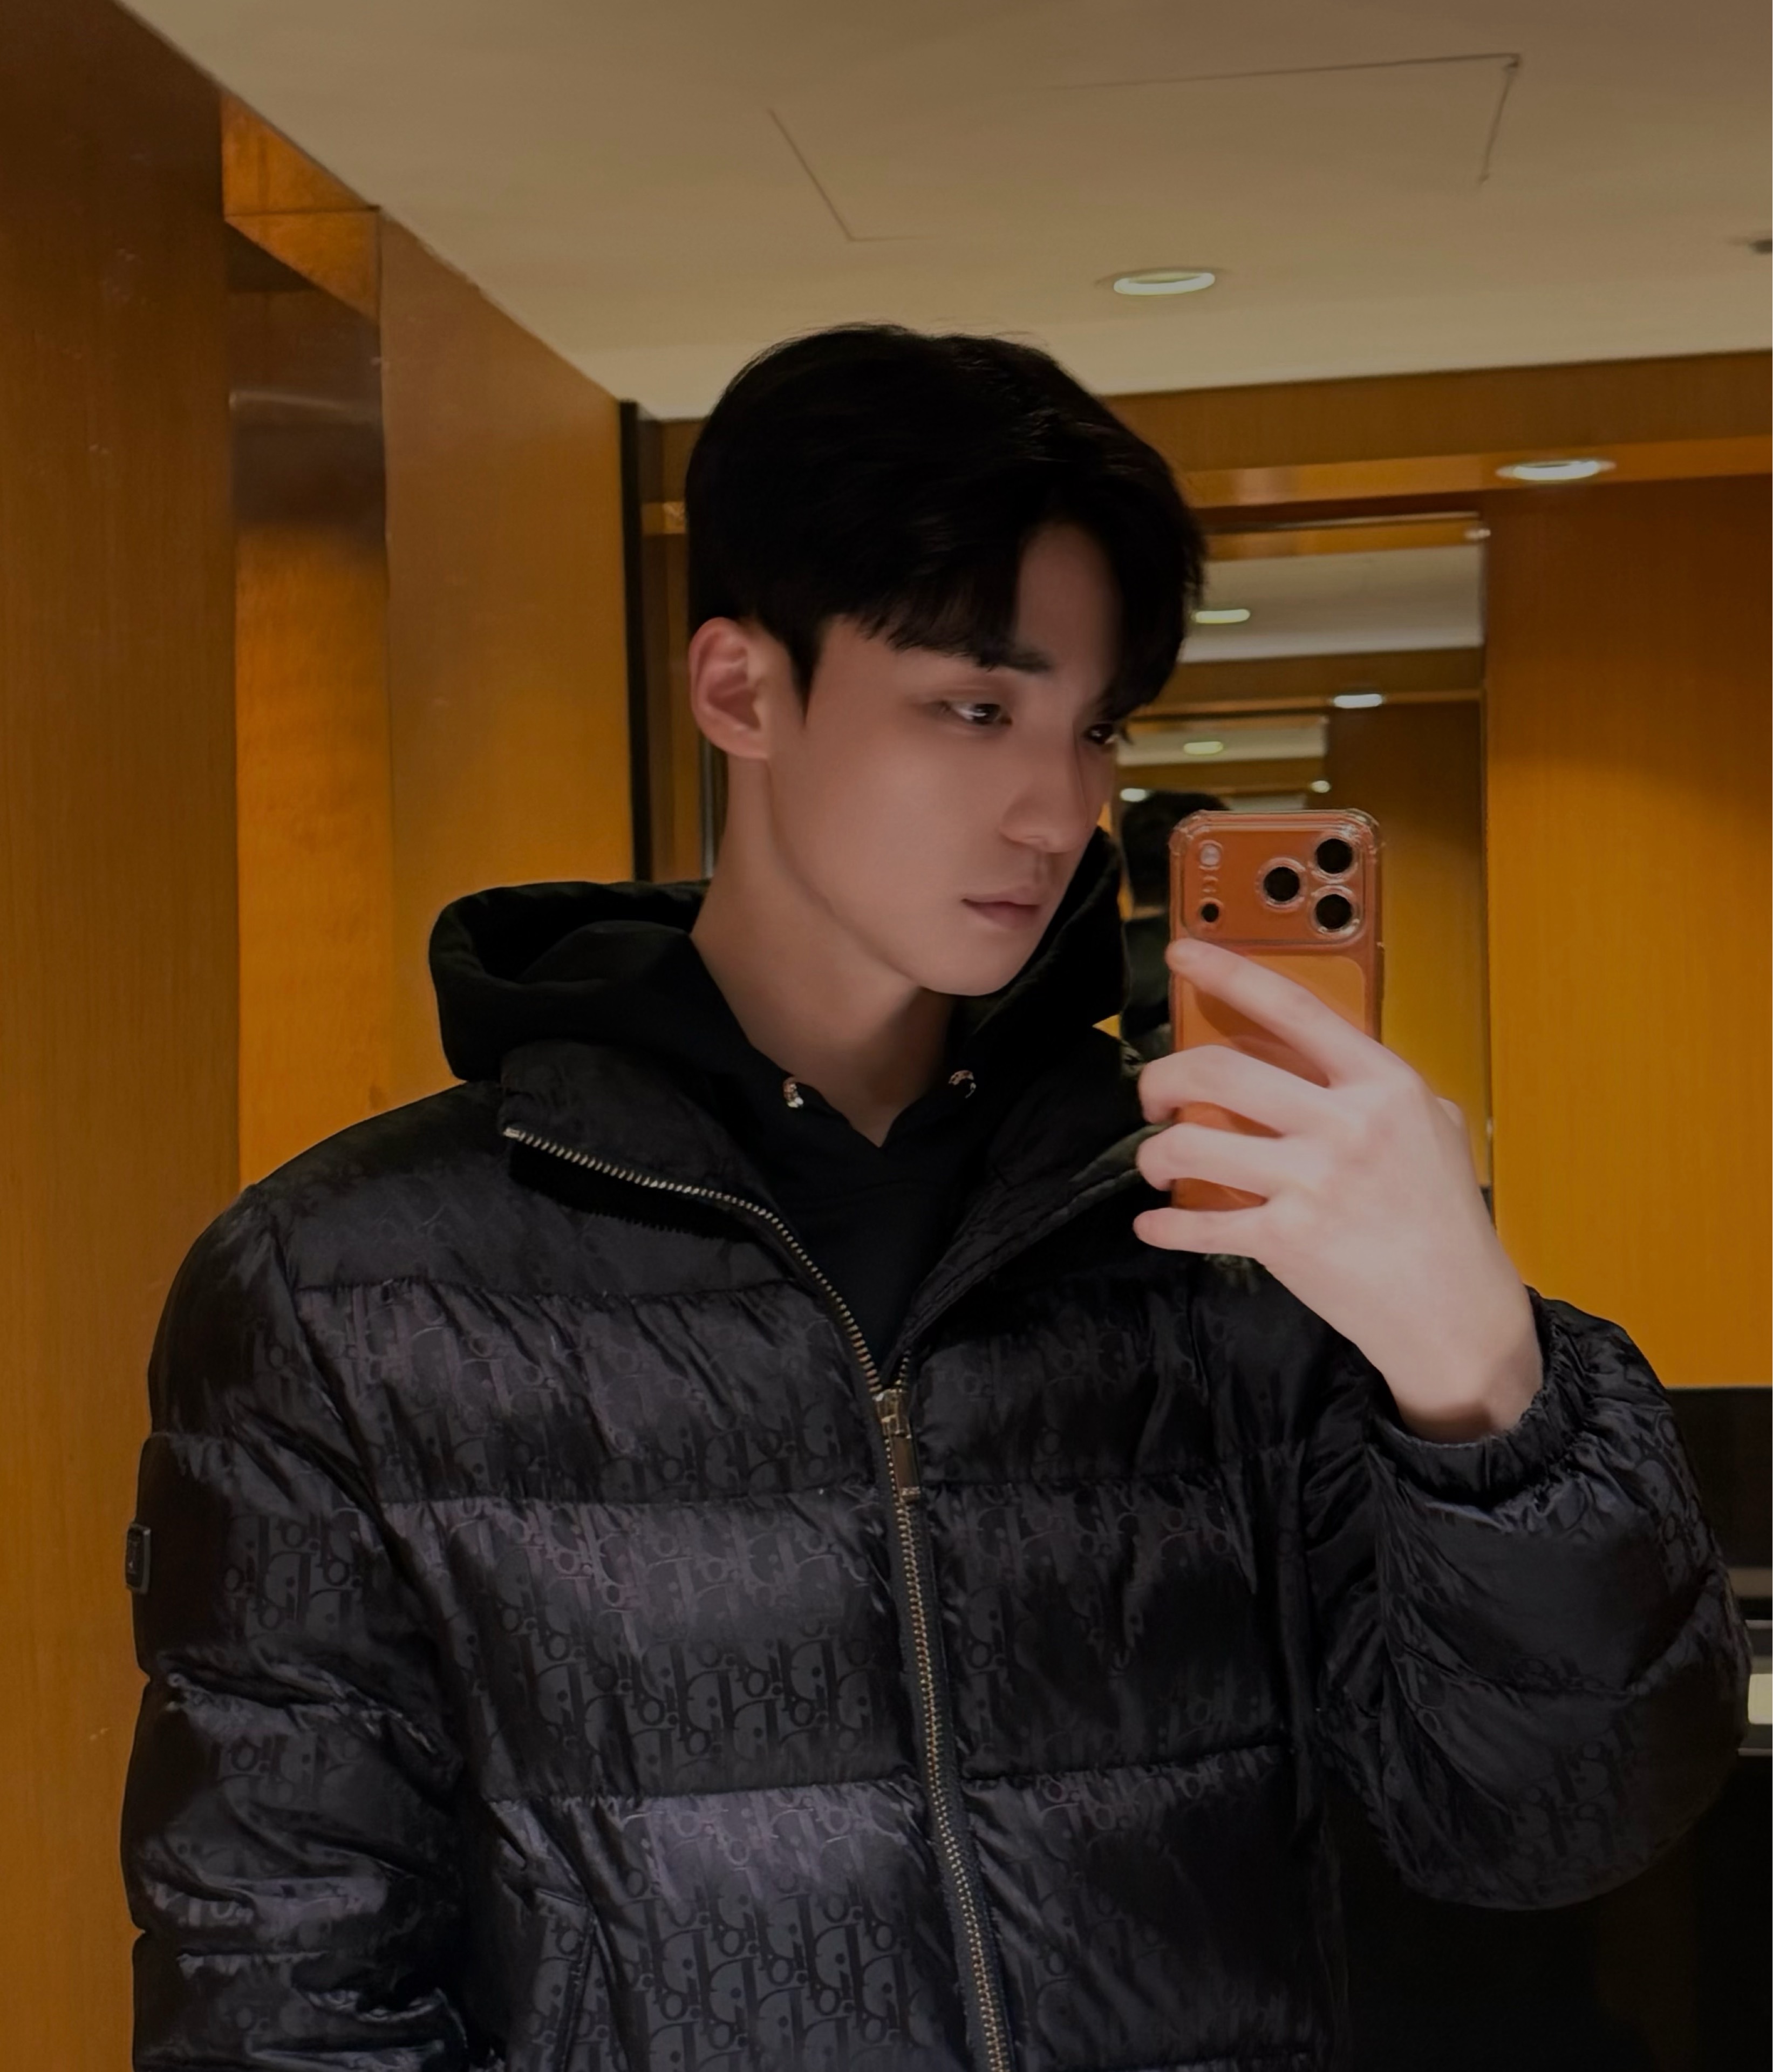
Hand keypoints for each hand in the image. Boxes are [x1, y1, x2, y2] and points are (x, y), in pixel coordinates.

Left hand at [1134, 935, 1540, 1440]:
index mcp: (1382, 1084)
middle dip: (1162, 1077)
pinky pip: (1197, 1222)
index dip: (1228, 972)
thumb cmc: (1442, 1219)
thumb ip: (1369, 1086)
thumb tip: (1300, 1053)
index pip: (1292, 1007)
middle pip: (1217, 1070)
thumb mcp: (1429, 1126)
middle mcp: (1345, 1125)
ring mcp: (1313, 1183)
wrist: (1457, 1315)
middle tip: (1153, 1094)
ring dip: (1154, 1151)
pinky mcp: (1286, 1241)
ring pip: (1190, 1143)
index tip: (1182, 952)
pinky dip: (1164, 1224)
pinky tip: (1156, 1223)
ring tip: (1156, 1162)